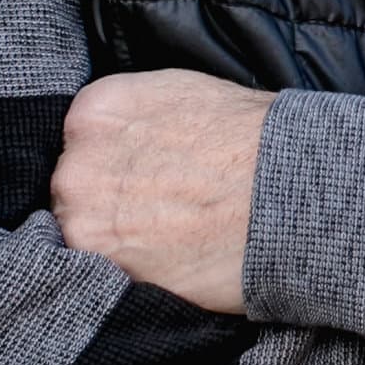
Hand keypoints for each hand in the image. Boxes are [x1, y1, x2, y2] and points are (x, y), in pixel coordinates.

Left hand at [50, 70, 275, 313]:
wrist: (289, 192)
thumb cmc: (253, 139)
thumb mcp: (183, 92)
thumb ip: (136, 114)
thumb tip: (126, 138)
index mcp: (95, 111)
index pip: (82, 144)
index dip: (114, 164)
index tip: (142, 177)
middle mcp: (77, 162)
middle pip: (75, 190)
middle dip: (108, 201)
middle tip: (159, 212)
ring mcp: (85, 218)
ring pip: (83, 234)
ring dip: (116, 239)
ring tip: (167, 239)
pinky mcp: (106, 267)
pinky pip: (102, 272)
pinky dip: (128, 271)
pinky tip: (167, 260)